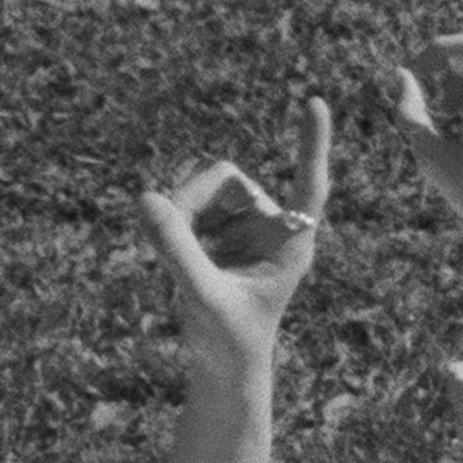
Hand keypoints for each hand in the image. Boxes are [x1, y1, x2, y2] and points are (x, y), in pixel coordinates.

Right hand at [138, 100, 330, 377]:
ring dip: (177, 214)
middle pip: (221, 176)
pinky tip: (179, 257)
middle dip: (189, 202)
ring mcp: (241, 221)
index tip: (315, 102)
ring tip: (182, 259)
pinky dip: (169, 223)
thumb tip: (147, 199)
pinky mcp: (213, 225)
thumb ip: (176, 250)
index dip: (310, 144)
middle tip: (173, 240)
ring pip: (196, 185)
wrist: (221, 361)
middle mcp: (272, 224)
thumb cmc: (228, 338)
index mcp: (293, 242)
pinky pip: (179, 201)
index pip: (309, 186)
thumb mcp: (201, 295)